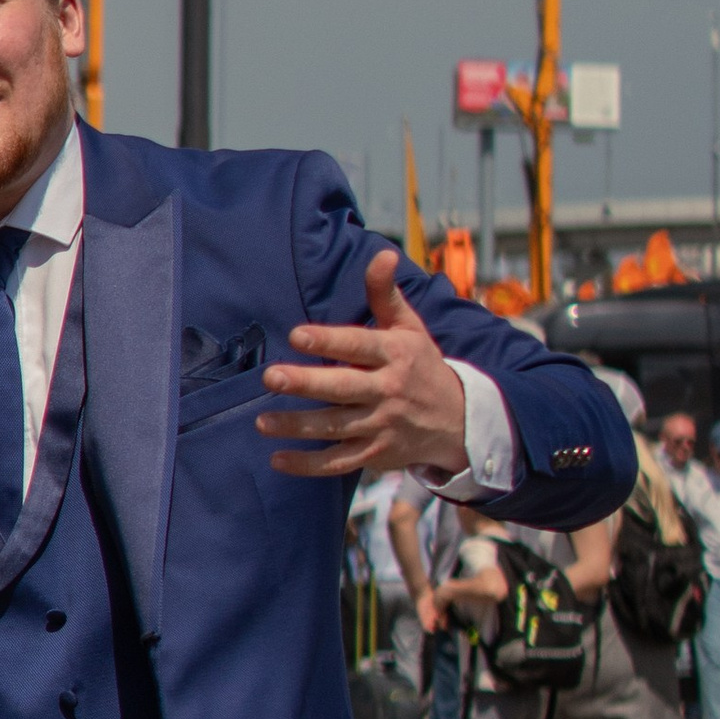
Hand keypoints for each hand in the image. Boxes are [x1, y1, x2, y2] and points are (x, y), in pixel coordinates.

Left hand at [257, 247, 470, 483]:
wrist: (457, 420)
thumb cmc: (420, 365)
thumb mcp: (410, 328)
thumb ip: (386, 294)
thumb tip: (381, 253)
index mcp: (395, 354)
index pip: (359, 345)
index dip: (328, 340)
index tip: (296, 335)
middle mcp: (388, 390)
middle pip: (343, 388)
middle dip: (307, 384)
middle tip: (271, 377)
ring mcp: (382, 425)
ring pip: (336, 427)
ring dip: (298, 426)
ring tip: (262, 422)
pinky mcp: (376, 454)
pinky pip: (339, 462)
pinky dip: (309, 465)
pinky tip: (278, 460)